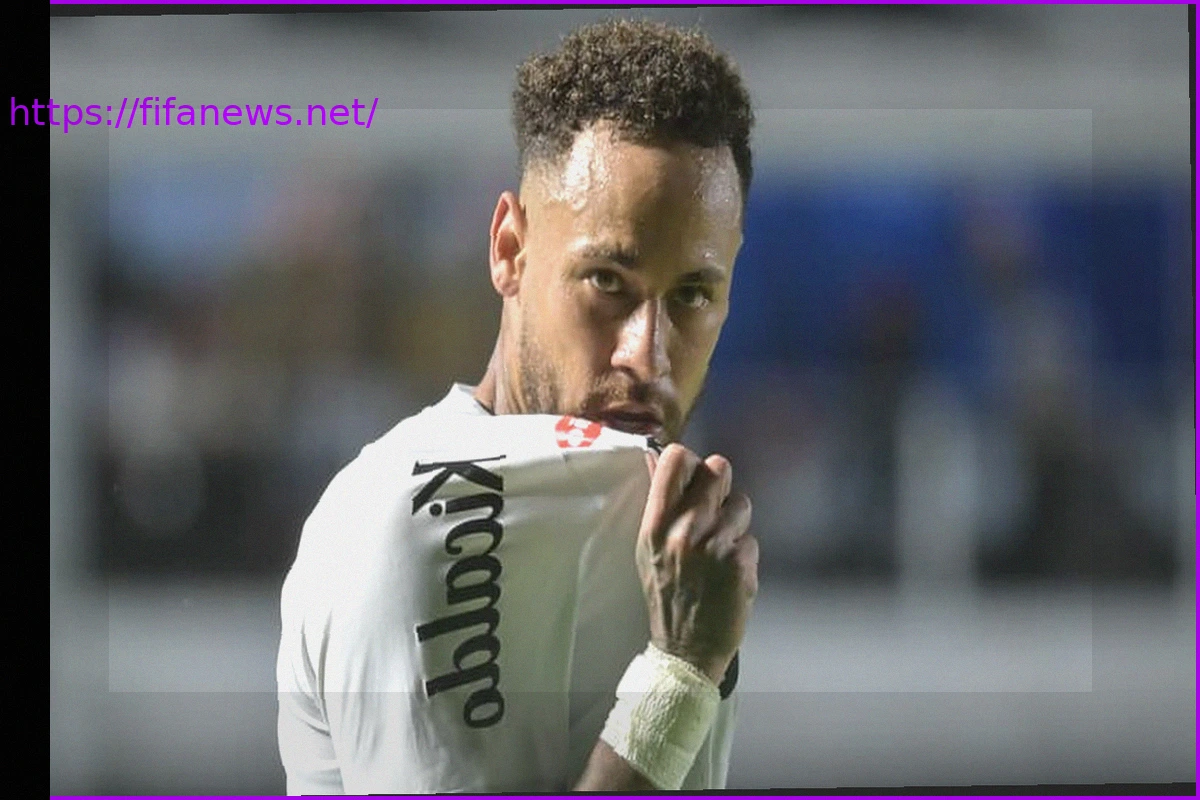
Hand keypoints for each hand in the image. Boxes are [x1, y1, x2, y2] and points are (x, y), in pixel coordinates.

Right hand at [635, 444, 757, 684]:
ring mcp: (714, 545)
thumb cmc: (666, 594)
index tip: (692, 475)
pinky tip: (730, 572)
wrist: (685, 648)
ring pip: (741, 503)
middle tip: (715, 505)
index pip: (675, 460)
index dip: (689, 460)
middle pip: (717, 469)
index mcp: (656, 524)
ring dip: (736, 521)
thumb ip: (658, 504)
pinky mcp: (740, 562)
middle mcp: (684, 529)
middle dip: (720, 484)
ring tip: (721, 546)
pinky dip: (744, 553)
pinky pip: (751, 538)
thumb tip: (656, 457)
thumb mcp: (649, 548)